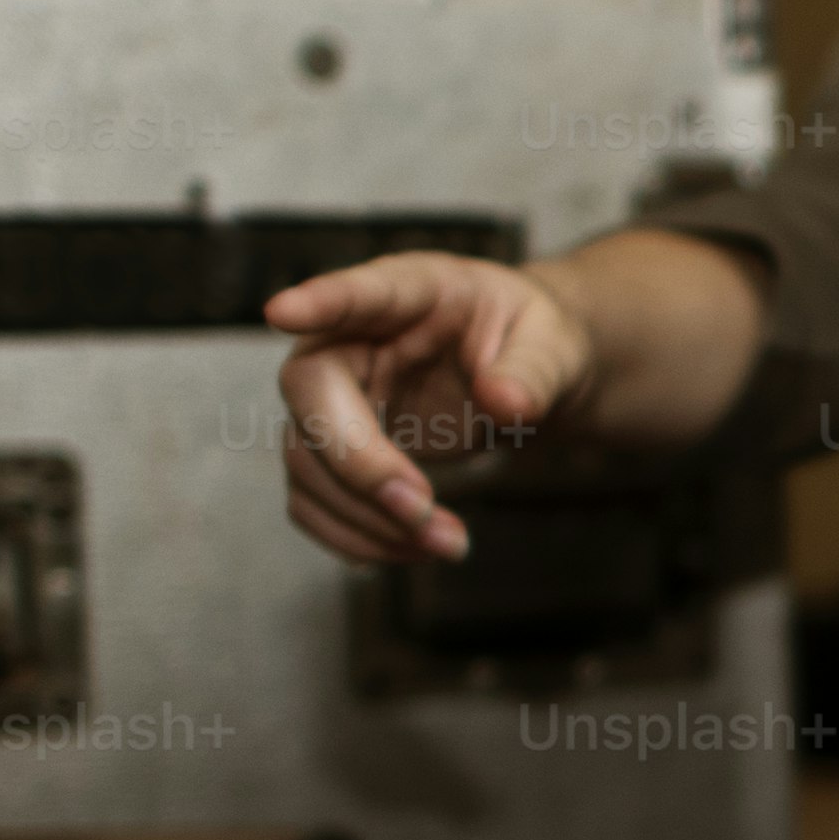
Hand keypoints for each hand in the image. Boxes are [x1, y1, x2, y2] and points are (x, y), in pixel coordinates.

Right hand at [265, 250, 594, 563]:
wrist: (525, 375)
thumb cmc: (532, 341)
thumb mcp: (555, 345)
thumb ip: (534, 369)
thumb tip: (507, 402)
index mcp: (410, 291)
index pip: (355, 293)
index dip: (318, 302)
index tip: (282, 312)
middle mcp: (351, 339)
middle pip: (311, 394)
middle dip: (360, 466)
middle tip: (424, 513)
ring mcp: (333, 395)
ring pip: (305, 461)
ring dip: (366, 518)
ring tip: (447, 545)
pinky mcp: (332, 447)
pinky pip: (314, 499)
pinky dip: (359, 537)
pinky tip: (414, 548)